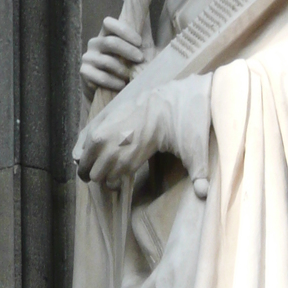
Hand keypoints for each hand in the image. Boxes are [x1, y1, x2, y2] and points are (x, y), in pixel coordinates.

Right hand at [74, 76, 211, 193]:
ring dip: (87, 161)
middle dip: (97, 176)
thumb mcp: (196, 150)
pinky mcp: (112, 113)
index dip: (110, 185)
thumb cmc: (188, 122)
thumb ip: (199, 174)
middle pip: (94, 167)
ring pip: (87, 150)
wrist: (181, 92)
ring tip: (88, 171)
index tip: (116, 187)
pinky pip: (89, 132)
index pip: (109, 177)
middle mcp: (119, 139)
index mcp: (135, 151)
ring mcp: (112, 125)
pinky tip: (82, 152)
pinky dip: (84, 143)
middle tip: (102, 180)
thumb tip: (206, 195)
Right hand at [80, 16, 148, 99]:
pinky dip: (114, 82)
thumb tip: (170, 42)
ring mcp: (87, 57)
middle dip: (128, 51)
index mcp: (105, 35)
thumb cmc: (125, 69)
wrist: (105, 90)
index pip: (108, 23)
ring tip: (130, 76)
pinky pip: (101, 76)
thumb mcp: (133, 55)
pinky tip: (122, 85)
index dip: (124, 31)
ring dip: (122, 70)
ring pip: (107, 61)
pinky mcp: (84, 72)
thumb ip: (142, 46)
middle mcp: (94, 43)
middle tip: (140, 59)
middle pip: (110, 42)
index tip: (139, 42)